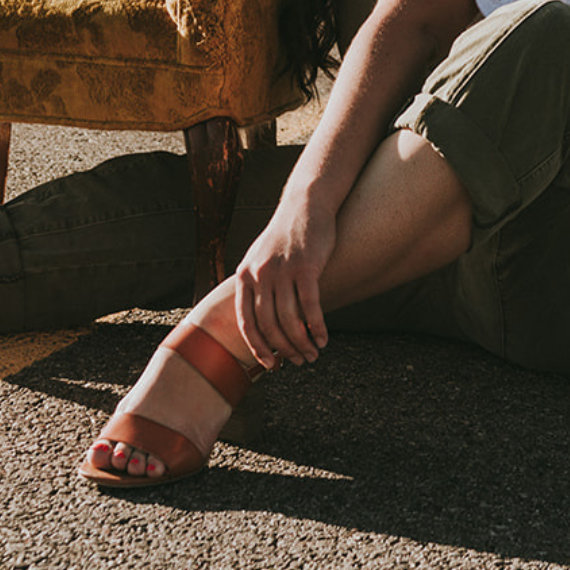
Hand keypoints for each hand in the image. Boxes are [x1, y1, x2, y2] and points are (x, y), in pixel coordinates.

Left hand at [233, 198, 334, 367]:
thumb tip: (262, 322)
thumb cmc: (286, 237)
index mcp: (245, 275)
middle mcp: (260, 274)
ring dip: (302, 342)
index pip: (246, 321)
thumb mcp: (261, 258)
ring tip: (313, 354)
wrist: (305, 204)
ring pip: (290, 319)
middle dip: (285, 349)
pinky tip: (323, 338)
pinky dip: (317, 327)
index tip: (270, 365)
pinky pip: (310, 306)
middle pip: (269, 324)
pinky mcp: (306, 266)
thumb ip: (257, 286)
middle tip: (300, 361)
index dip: (257, 347)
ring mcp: (282, 270)